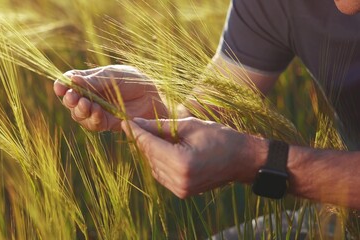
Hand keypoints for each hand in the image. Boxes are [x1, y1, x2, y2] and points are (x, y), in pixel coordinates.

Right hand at [54, 65, 167, 130]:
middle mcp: (90, 96)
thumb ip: (94, 81)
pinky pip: (92, 125)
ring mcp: (97, 110)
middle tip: (73, 98)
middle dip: (70, 100)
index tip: (60, 87)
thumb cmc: (134, 80)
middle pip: (71, 101)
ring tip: (87, 105)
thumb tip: (73, 79)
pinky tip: (96, 113)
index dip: (62, 85)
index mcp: (89, 80)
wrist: (154, 96)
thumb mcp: (113, 76)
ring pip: (79, 115)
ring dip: (80, 111)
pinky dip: (92, 119)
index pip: (69, 82)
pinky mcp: (106, 123)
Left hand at [121, 117, 266, 197]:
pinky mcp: (182, 193)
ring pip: (153, 166)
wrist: (241, 159)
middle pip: (149, 156)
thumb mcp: (190, 125)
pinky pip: (161, 174)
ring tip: (152, 134)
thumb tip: (137, 122)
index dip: (136, 132)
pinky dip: (158, 161)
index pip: (150, 145)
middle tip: (135, 123)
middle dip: (142, 139)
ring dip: (150, 150)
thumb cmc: (219, 137)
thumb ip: (160, 126)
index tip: (125, 121)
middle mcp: (179, 180)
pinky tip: (161, 148)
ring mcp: (181, 189)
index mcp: (181, 162)